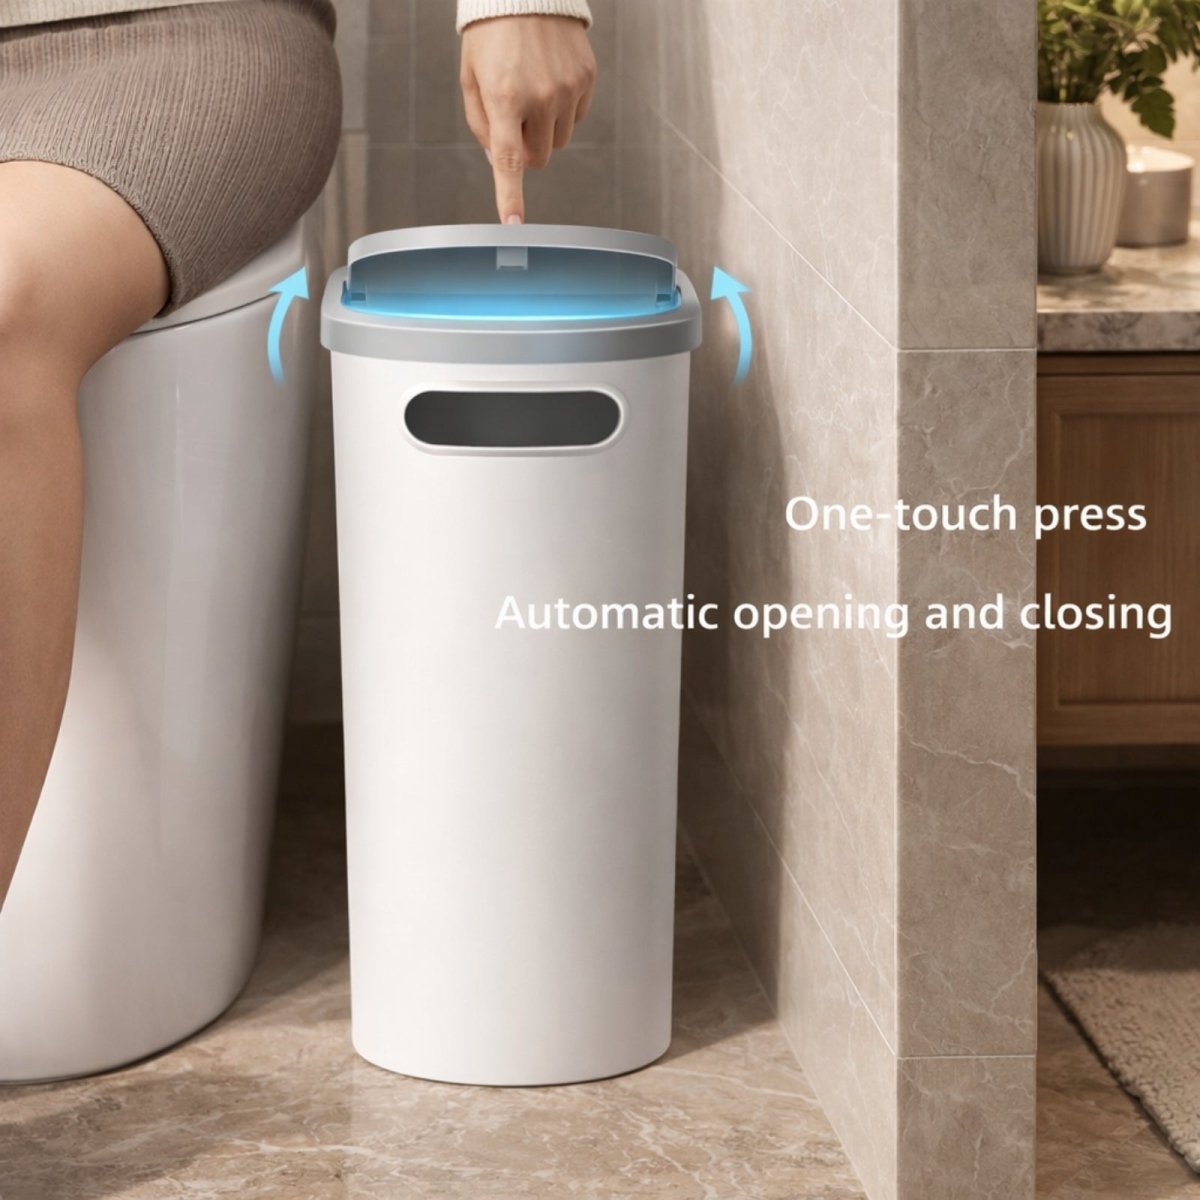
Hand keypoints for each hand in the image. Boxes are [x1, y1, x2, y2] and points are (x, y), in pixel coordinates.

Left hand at [460, 15, 596, 223]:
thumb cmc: (491, 36)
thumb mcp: (471, 78)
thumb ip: (481, 124)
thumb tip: (499, 162)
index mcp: (504, 98)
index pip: (508, 160)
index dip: (510, 195)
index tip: (514, 224)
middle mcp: (539, 97)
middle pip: (538, 159)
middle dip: (525, 149)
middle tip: (514, 119)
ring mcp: (566, 89)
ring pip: (558, 142)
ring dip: (544, 130)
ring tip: (532, 93)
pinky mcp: (585, 79)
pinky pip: (576, 117)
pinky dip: (562, 109)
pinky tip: (550, 81)